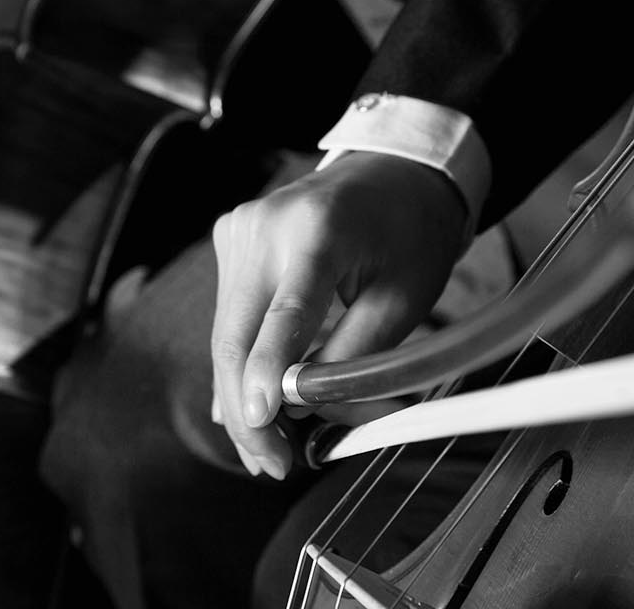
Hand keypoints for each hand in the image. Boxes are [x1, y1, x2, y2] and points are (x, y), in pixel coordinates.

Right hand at [210, 151, 467, 478]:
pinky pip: (228, 315)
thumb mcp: (403, 300)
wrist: (391, 169)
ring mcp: (238, 229)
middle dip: (249, 411)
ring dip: (242, 394)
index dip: (268, 373)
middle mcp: (264, 225)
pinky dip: (241, 361)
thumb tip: (306, 414)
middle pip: (236, 335)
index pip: (287, 313)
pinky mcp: (229, 238)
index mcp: (318, 230)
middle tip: (272, 465)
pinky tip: (252, 406)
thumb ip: (355, 359)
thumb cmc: (408, 232)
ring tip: (269, 449)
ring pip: (225, 333)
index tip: (262, 423)